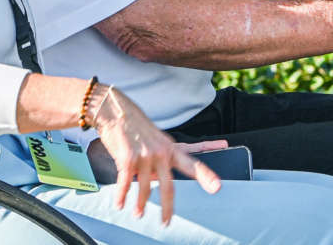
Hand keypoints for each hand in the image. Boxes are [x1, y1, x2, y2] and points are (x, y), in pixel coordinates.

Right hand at [89, 87, 221, 223]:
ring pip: (144, 189)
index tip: (217, 186)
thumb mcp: (157, 139)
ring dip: (139, 205)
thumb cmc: (136, 125)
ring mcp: (145, 156)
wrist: (116, 111)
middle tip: (166, 222)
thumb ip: (163, 158)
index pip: (192, 163)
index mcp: (171, 148)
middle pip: (168, 187)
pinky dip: (122, 196)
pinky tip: (120, 204)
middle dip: (168, 208)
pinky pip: (125, 184)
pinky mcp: (128, 158)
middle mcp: (161, 153)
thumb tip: (158, 179)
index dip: (206, 176)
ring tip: (138, 213)